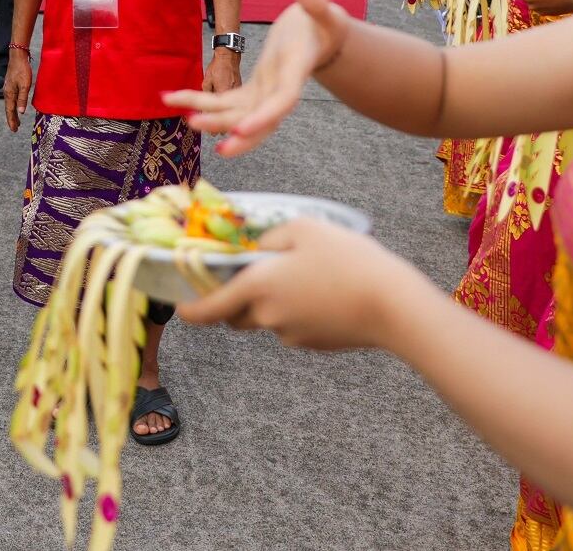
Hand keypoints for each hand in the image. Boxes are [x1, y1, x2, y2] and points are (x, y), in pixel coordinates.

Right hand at [4, 50, 33, 131]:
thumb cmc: (22, 70)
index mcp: (9, 94)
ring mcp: (8, 88)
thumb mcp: (25, 85)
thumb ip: (22, 99)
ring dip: (13, 113)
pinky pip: (11, 98)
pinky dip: (13, 105)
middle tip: (15, 128)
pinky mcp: (11, 84)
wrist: (18, 56)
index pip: (10, 111)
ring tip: (16, 120)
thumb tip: (20, 113)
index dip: (12, 121)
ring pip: (10, 104)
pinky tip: (16, 105)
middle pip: (9, 109)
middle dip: (12, 119)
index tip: (14, 130)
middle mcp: (7, 92)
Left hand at [167, 0, 346, 156]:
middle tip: (197, 125)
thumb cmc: (323, 25)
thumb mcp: (322, 11)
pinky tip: (178, 100)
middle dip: (227, 127)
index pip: (282, 101)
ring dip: (210, 118)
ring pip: (237, 115)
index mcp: (296, 73)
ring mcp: (265, 94)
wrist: (321, 40)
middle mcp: (279, 91)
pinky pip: (227, 104)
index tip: (241, 130)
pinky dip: (204, 104)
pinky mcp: (253, 91)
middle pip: (255, 120)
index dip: (263, 117)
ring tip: (179, 113)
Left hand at [176, 216, 429, 350]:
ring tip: (305, 275)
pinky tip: (325, 292)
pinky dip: (297, 311)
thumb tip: (256, 249)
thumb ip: (270, 237)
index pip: (207, 309)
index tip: (179, 307)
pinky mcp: (313, 344)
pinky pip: (292, 326)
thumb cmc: (348, 259)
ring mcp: (291, 335)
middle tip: (255, 273)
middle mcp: (267, 316)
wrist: (393, 304)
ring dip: (271, 302)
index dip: (189, 310)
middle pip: (235, 314)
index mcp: (256, 287)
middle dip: (236, 297)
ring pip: (267, 318)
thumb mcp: (304, 228)